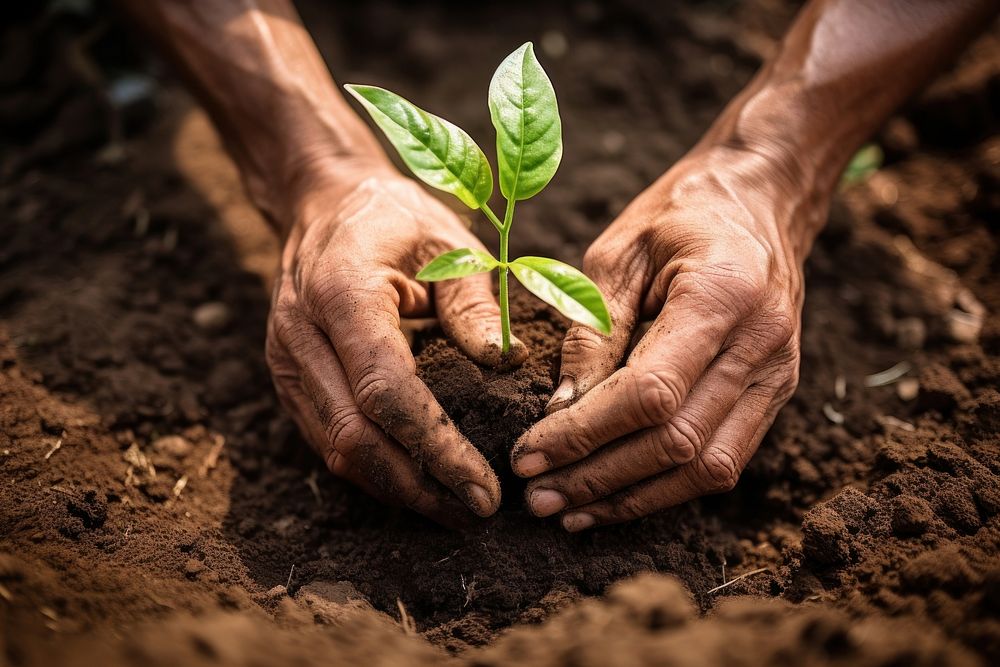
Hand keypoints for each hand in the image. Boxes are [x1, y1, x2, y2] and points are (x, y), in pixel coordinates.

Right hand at [266, 164, 525, 525]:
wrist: (323, 202)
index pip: (385, 392)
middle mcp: (301, 333)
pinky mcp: (287, 377)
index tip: (483, 486)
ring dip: (394, 488)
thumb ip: (473, 302)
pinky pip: (326, 437)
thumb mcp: (446, 240)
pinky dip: (372, 468)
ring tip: (452, 508)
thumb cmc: (393, 217)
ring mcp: (285, 360)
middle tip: (476, 511)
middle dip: (417, 486)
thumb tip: (506, 364)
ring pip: (334, 449)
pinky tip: (416, 480)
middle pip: (353, 437)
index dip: (436, 447)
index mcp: (342, 293)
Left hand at [511, 145, 813, 530]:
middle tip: (535, 497)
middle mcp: (763, 343)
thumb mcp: (620, 251)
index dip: (584, 435)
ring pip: (706, 468)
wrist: (761, 198)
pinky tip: (615, 498)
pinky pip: (724, 461)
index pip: (650, 392)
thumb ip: (592, 331)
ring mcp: (778, 374)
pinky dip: (667, 488)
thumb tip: (559, 411)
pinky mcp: (776, 394)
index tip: (528, 454)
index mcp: (723, 294)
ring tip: (568, 512)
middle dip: (598, 477)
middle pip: (677, 441)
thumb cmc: (681, 213)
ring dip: (632, 499)